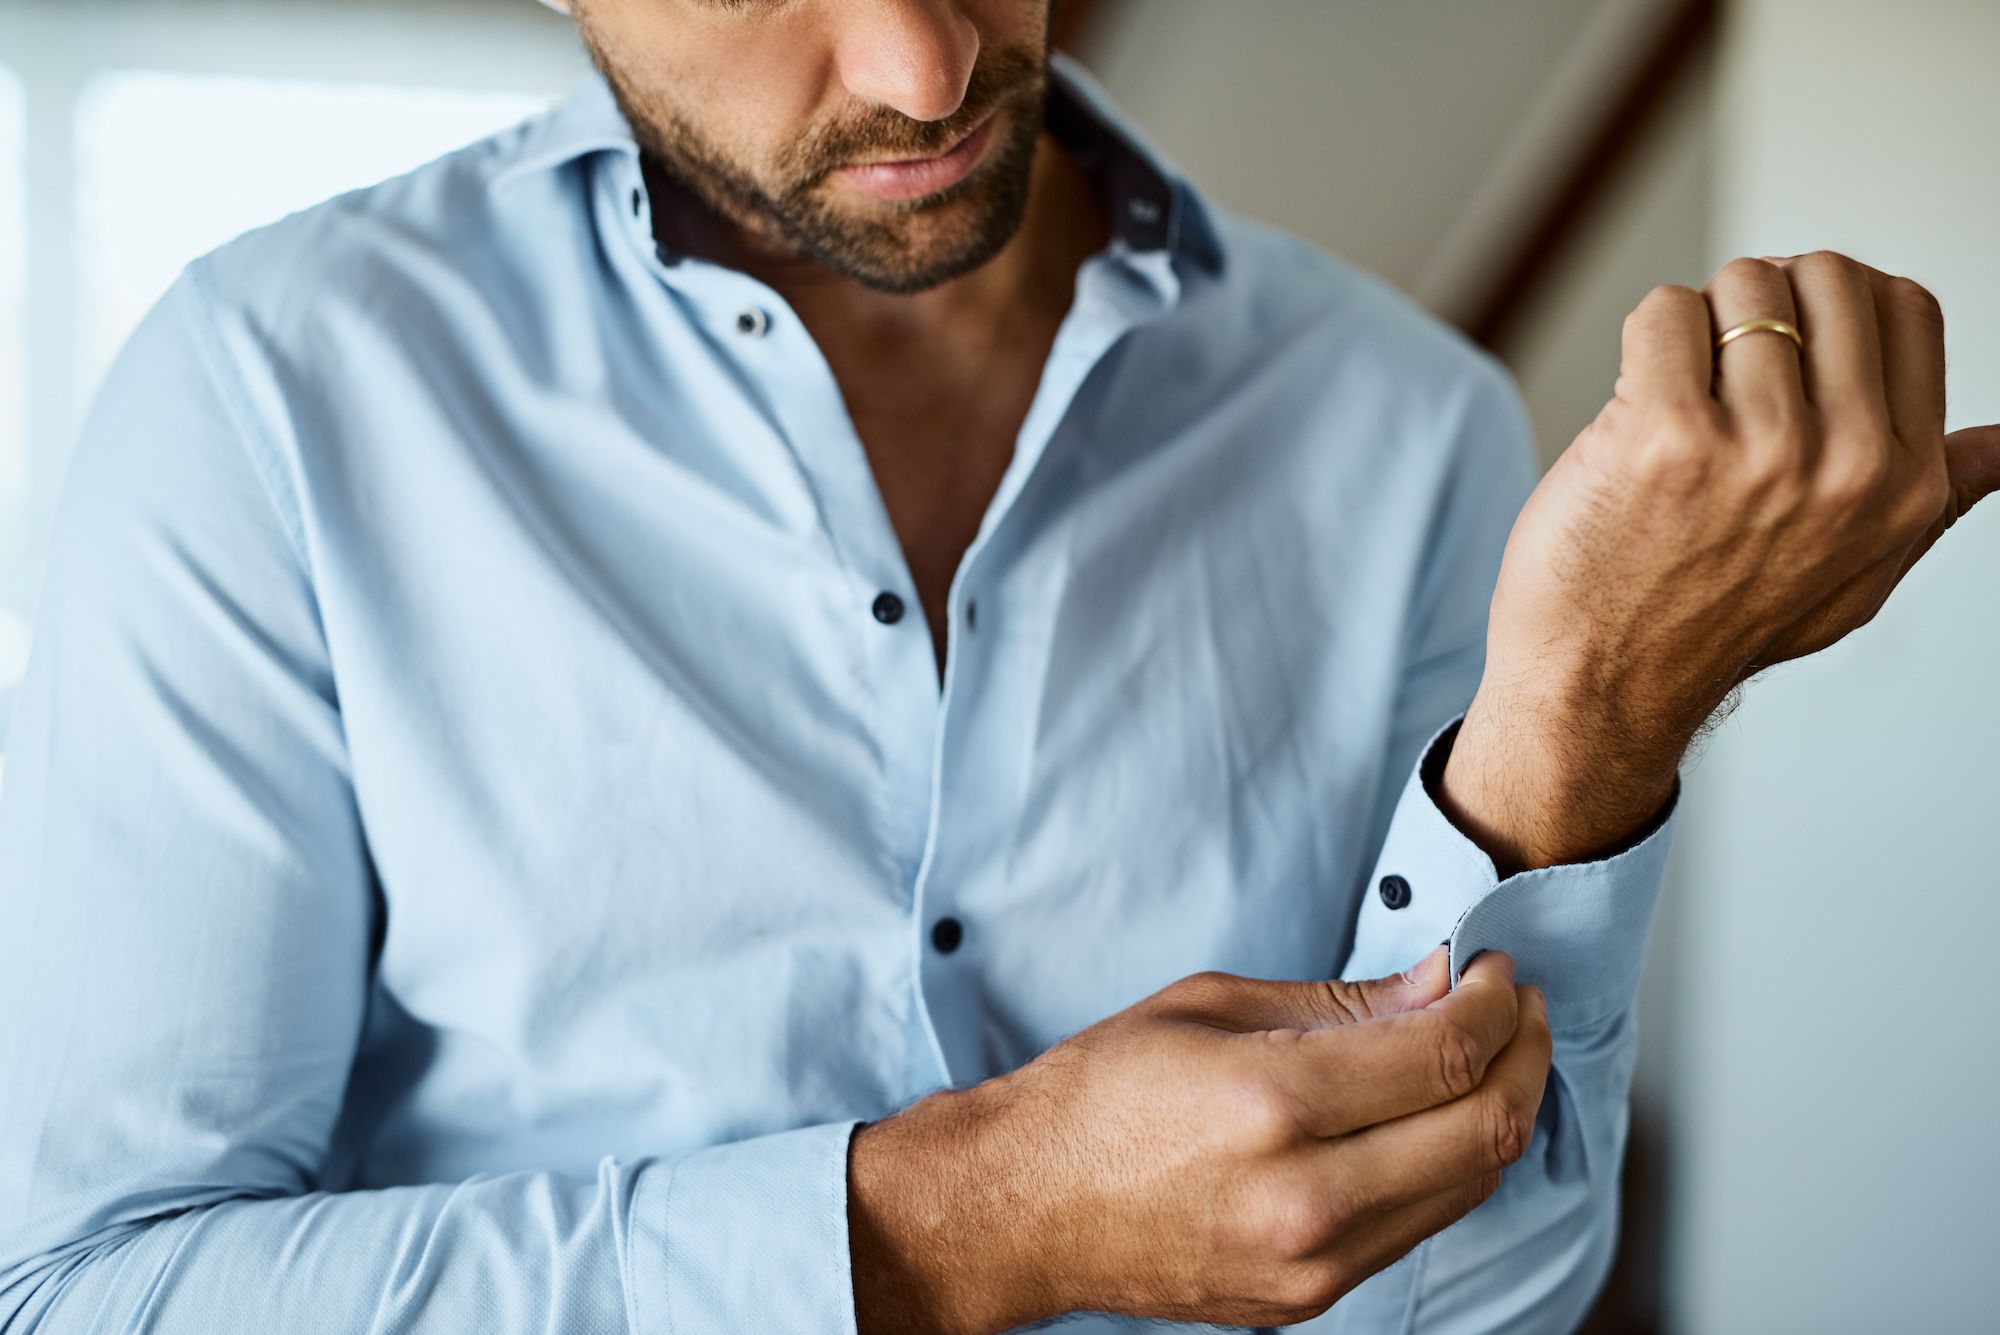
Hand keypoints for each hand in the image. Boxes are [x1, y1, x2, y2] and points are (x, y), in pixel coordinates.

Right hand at [846, 949, 1550, 1333]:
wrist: (1024, 1209)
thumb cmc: (1097, 1096)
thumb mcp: (1209, 1008)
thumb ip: (1339, 1003)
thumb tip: (1438, 986)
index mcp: (1270, 1103)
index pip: (1443, 1052)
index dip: (1495, 1002)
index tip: (1496, 970)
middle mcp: (1303, 1196)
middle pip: (1481, 1127)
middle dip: (1523, 1053)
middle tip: (1516, 1007)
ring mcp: (1311, 1264)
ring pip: (1467, 1187)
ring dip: (1497, 1112)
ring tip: (1488, 1056)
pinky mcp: (1309, 1301)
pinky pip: (1417, 1227)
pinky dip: (1447, 1165)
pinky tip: (1434, 1118)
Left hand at [1442, 251, 1999, 872]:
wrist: (1601, 686)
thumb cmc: (1711, 628)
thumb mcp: (1854, 579)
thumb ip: (1931, 502)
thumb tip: (1996, 447)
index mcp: (1903, 483)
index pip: (1907, 308)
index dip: (1836, 304)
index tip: (1787, 345)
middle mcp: (1846, 462)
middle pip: (1829, 275)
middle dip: (1766, 299)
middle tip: (1721, 369)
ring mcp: (1760, 446)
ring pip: (1744, 285)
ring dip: (1699, 325)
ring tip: (1677, 400)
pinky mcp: (1666, 433)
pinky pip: (1666, 312)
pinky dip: (1644, 341)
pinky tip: (1635, 406)